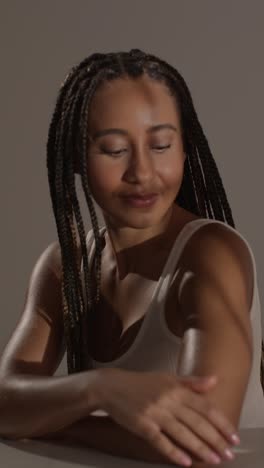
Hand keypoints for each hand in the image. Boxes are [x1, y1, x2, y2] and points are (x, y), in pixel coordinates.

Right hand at [99, 369, 238, 465]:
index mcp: (176, 388)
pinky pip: (160, 441)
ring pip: (182, 433)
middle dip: (215, 439)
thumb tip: (214, 380)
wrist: (112, 387)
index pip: (205, 407)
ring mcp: (155, 413)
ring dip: (200, 448)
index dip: (221, 422)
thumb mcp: (167, 378)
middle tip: (228, 453)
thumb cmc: (141, 383)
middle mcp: (168, 400)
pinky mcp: (142, 425)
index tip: (233, 435)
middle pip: (197, 422)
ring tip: (214, 460)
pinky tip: (185, 462)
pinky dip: (174, 452)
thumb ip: (191, 382)